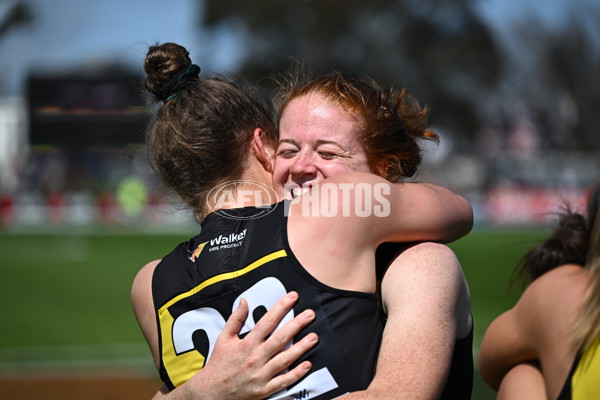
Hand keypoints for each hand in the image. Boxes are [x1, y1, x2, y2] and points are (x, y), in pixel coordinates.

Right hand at [161, 291, 317, 399]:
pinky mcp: (264, 390)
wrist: (210, 393)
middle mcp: (255, 358)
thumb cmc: (218, 364)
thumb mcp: (223, 339)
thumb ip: (235, 319)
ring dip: (301, 347)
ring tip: (314, 337)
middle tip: (310, 314)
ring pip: (285, 359)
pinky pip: (283, 381)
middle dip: (297, 324)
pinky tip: (307, 364)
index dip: (281, 308)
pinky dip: (296, 373)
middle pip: (280, 338)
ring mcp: (261, 375)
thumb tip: (244, 301)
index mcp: (246, 344)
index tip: (292, 297)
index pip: (267, 322)